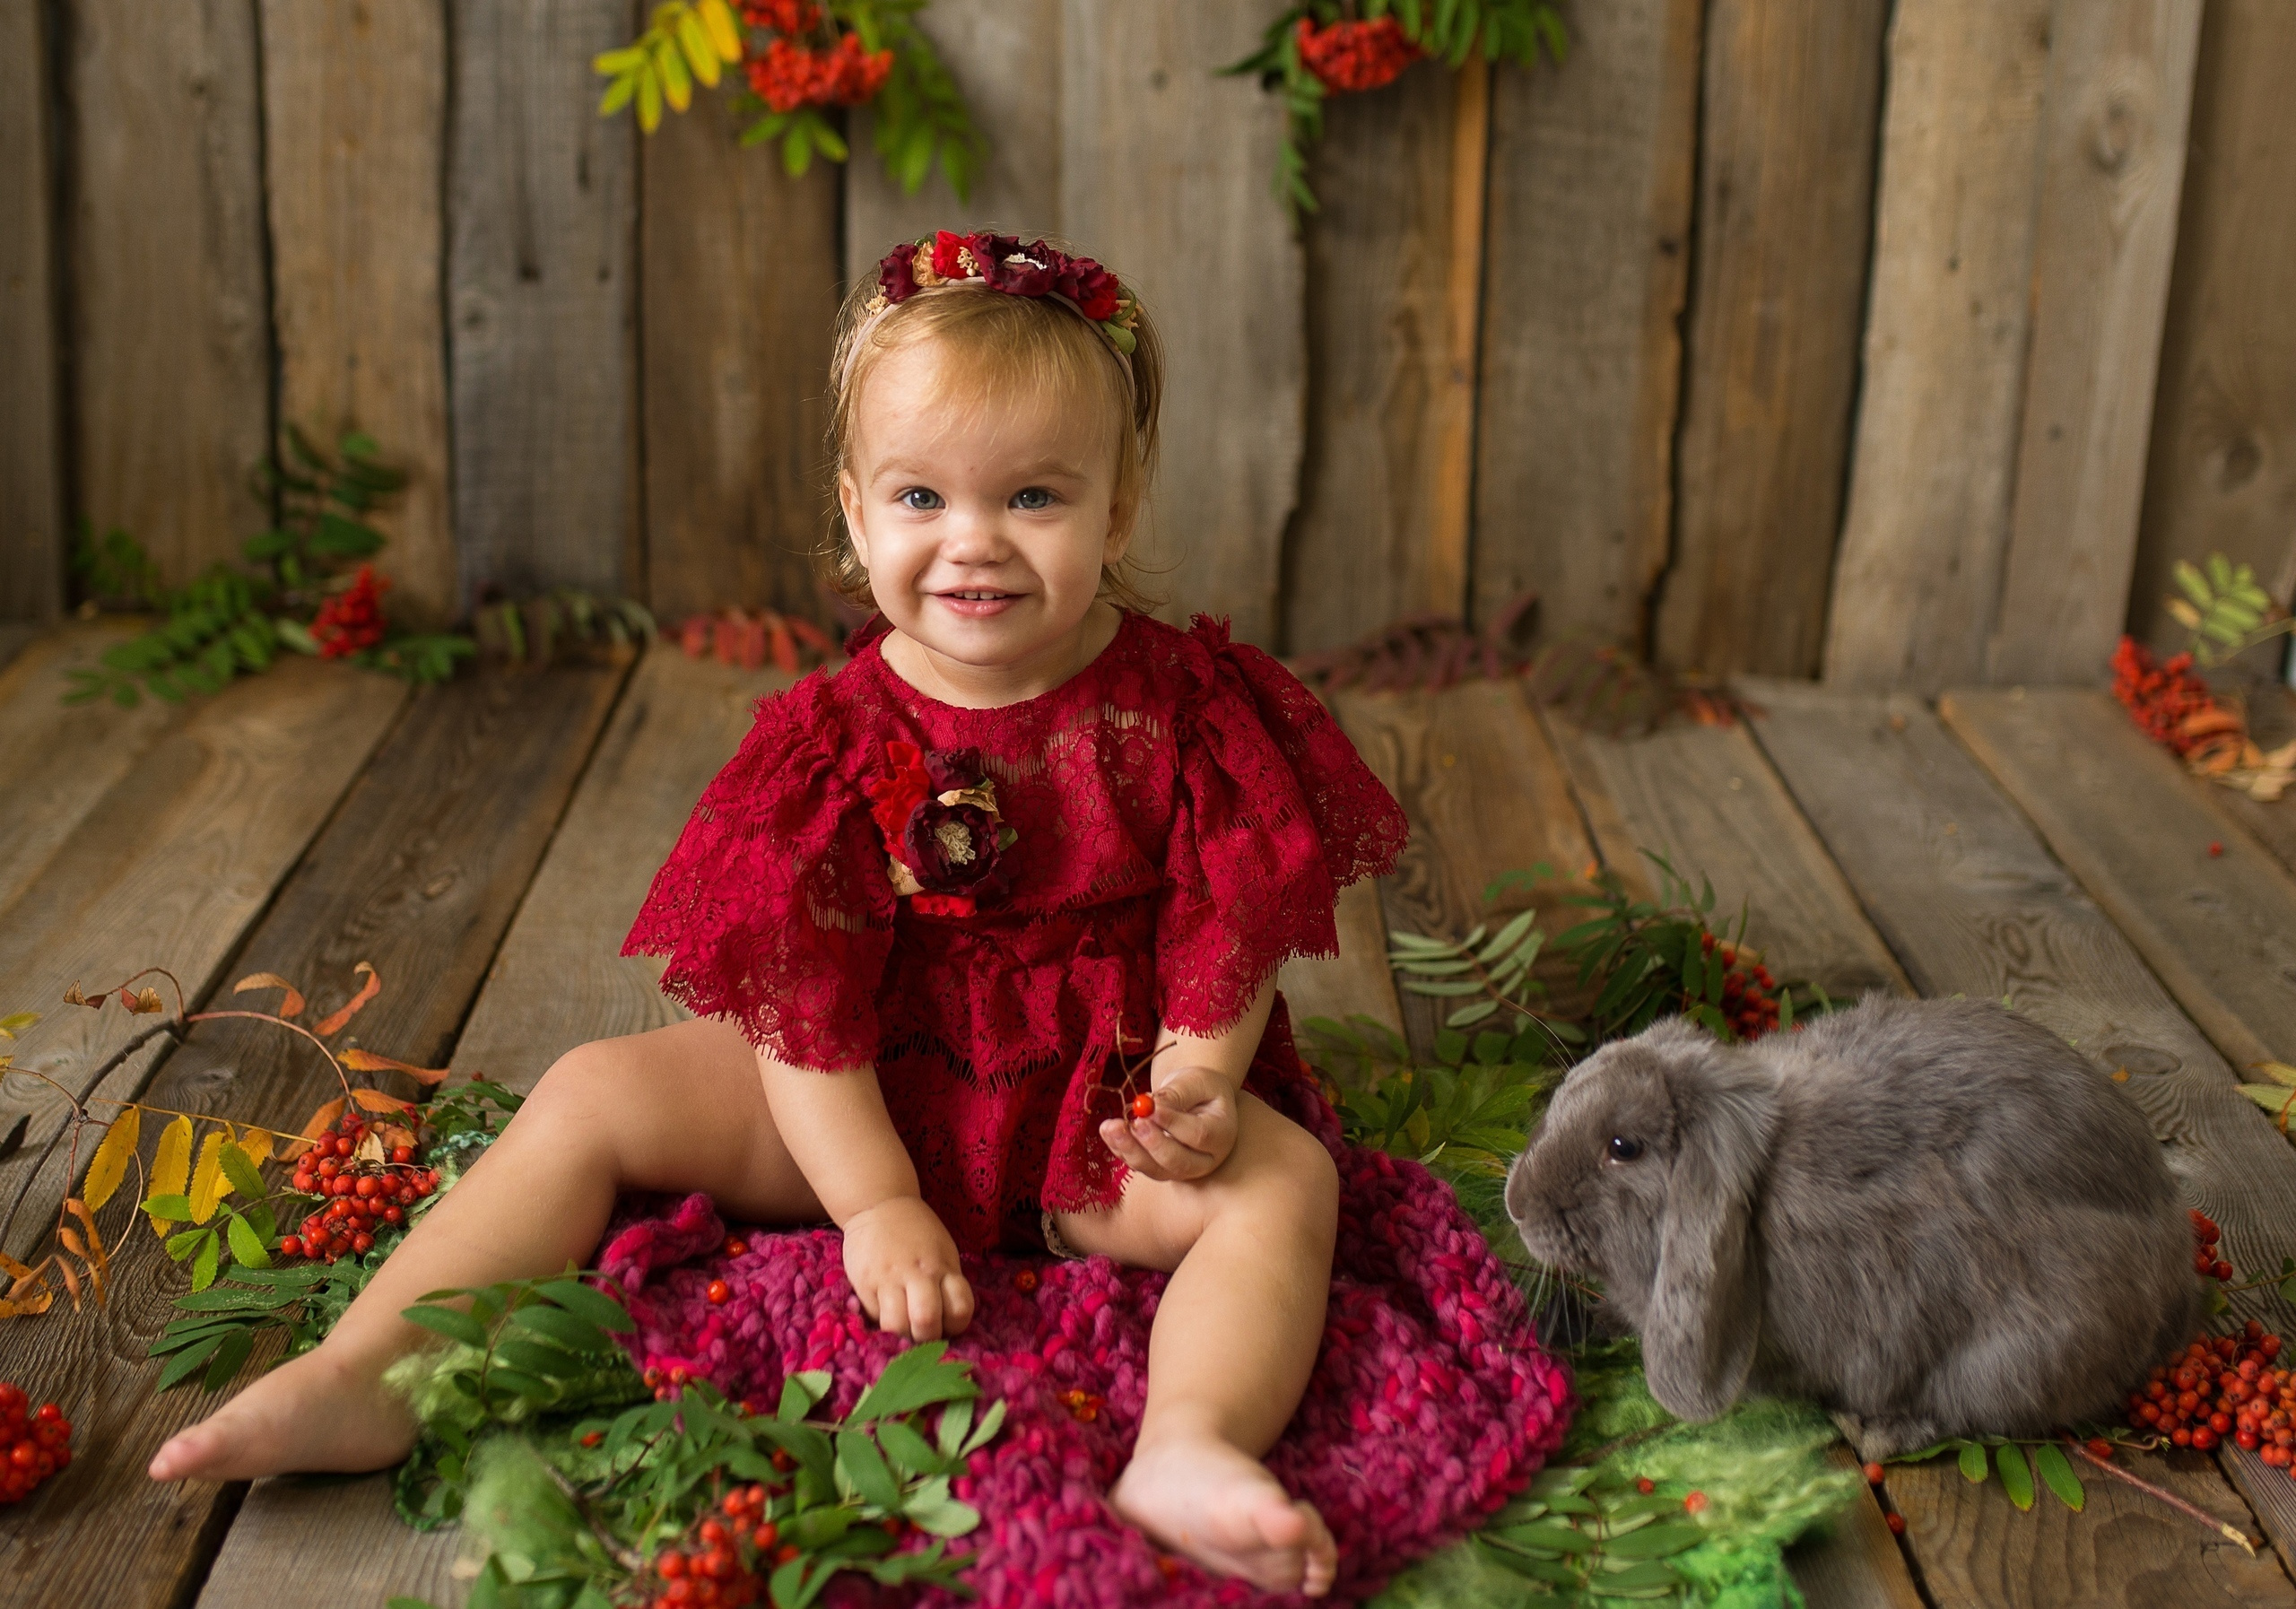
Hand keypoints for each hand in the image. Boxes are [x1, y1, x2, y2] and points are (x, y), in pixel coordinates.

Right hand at [841, 1196, 974, 1340]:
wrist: (878, 1205)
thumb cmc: (916, 1232)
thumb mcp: (942, 1251)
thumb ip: (946, 1283)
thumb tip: (946, 1321)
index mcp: (944, 1266)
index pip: (960, 1309)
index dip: (955, 1326)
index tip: (946, 1324)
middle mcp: (919, 1273)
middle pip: (927, 1322)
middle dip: (926, 1337)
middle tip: (922, 1332)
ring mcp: (890, 1278)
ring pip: (897, 1326)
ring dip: (901, 1335)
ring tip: (902, 1327)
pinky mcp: (865, 1283)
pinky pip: (875, 1317)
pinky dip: (881, 1322)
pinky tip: (884, 1311)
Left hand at [1099, 1063, 1238, 1181]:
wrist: (1194, 1099)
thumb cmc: (1199, 1088)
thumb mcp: (1195, 1081)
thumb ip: (1178, 1093)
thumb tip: (1152, 1105)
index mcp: (1221, 1134)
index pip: (1199, 1135)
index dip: (1173, 1123)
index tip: (1150, 1108)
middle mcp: (1204, 1160)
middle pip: (1178, 1162)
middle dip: (1152, 1144)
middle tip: (1134, 1123)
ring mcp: (1181, 1170)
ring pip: (1155, 1170)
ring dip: (1130, 1150)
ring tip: (1111, 1126)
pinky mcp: (1160, 1169)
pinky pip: (1139, 1165)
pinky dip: (1121, 1150)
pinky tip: (1107, 1131)